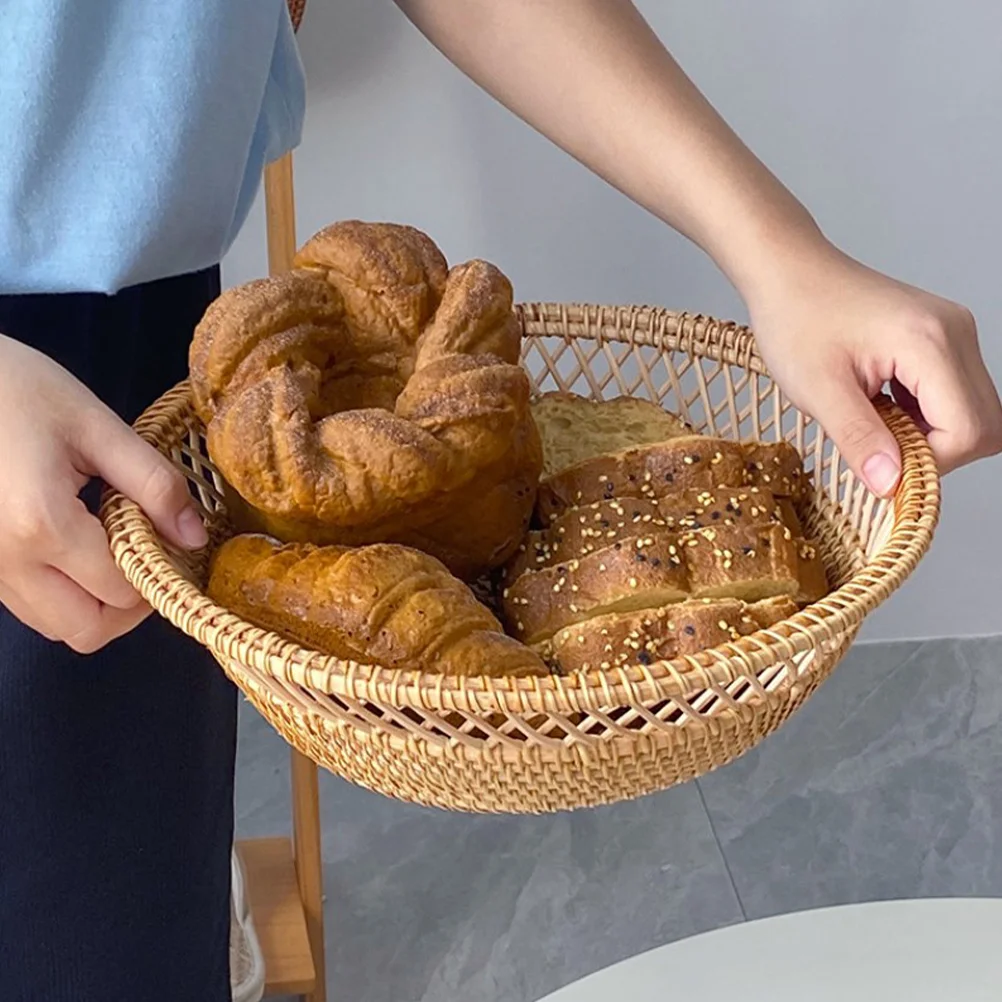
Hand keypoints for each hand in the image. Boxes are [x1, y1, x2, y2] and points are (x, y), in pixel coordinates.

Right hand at [0, 334, 207, 651]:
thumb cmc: (18, 389)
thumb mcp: (98, 427)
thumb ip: (154, 484)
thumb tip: (194, 537)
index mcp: (42, 524)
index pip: (121, 591)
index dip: (158, 574)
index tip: (173, 541)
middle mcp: (6, 560)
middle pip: (85, 630)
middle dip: (129, 608)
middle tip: (150, 559)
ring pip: (55, 627)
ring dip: (96, 606)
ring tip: (115, 550)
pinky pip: (30, 606)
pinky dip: (64, 595)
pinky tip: (80, 548)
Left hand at [745, 241, 1001, 493]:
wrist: (788, 272)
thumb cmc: (796, 319)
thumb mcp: (817, 390)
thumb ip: (859, 439)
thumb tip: (890, 485)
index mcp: (929, 344)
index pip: (967, 431)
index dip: (928, 464)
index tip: (881, 470)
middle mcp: (956, 334)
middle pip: (985, 425)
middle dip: (936, 454)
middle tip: (879, 452)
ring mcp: (954, 333)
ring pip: (974, 413)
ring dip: (929, 436)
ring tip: (876, 423)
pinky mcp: (943, 339)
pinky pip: (955, 396)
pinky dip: (925, 417)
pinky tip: (883, 408)